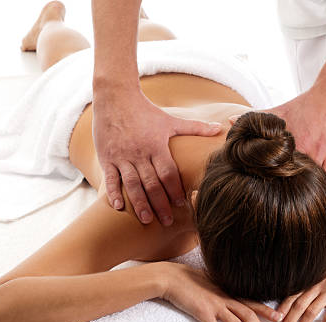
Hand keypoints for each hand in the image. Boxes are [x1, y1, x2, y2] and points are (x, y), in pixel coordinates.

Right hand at [93, 86, 221, 224]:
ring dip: (140, 203)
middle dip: (160, 203)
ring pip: (132, 184)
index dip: (175, 189)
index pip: (168, 173)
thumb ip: (195, 127)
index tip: (182, 204)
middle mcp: (140, 153)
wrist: (116, 97)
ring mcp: (122, 156)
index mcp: (157, 146)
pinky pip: (111, 178)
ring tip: (147, 219)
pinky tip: (119, 207)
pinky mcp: (107, 157)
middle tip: (167, 221)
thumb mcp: (171, 120)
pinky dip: (114, 193)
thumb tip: (219, 128)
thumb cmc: (146, 111)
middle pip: (152, 183)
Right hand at [159, 262, 281, 321]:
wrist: (171, 278)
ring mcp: (215, 305)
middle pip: (249, 315)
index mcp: (227, 291)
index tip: (279, 316)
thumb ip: (219, 289)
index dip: (266, 309)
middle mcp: (225, 297)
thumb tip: (225, 294)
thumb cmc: (187, 279)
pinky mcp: (203, 313)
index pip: (251, 301)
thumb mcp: (208, 281)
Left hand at [264, 82, 325, 208]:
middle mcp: (314, 150)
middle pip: (304, 179)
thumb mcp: (281, 110)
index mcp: (296, 143)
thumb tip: (231, 121)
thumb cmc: (308, 102)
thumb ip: (257, 117)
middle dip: (298, 195)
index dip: (278, 185)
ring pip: (324, 181)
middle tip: (290, 214)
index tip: (271, 200)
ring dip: (318, 197)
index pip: (284, 170)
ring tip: (311, 212)